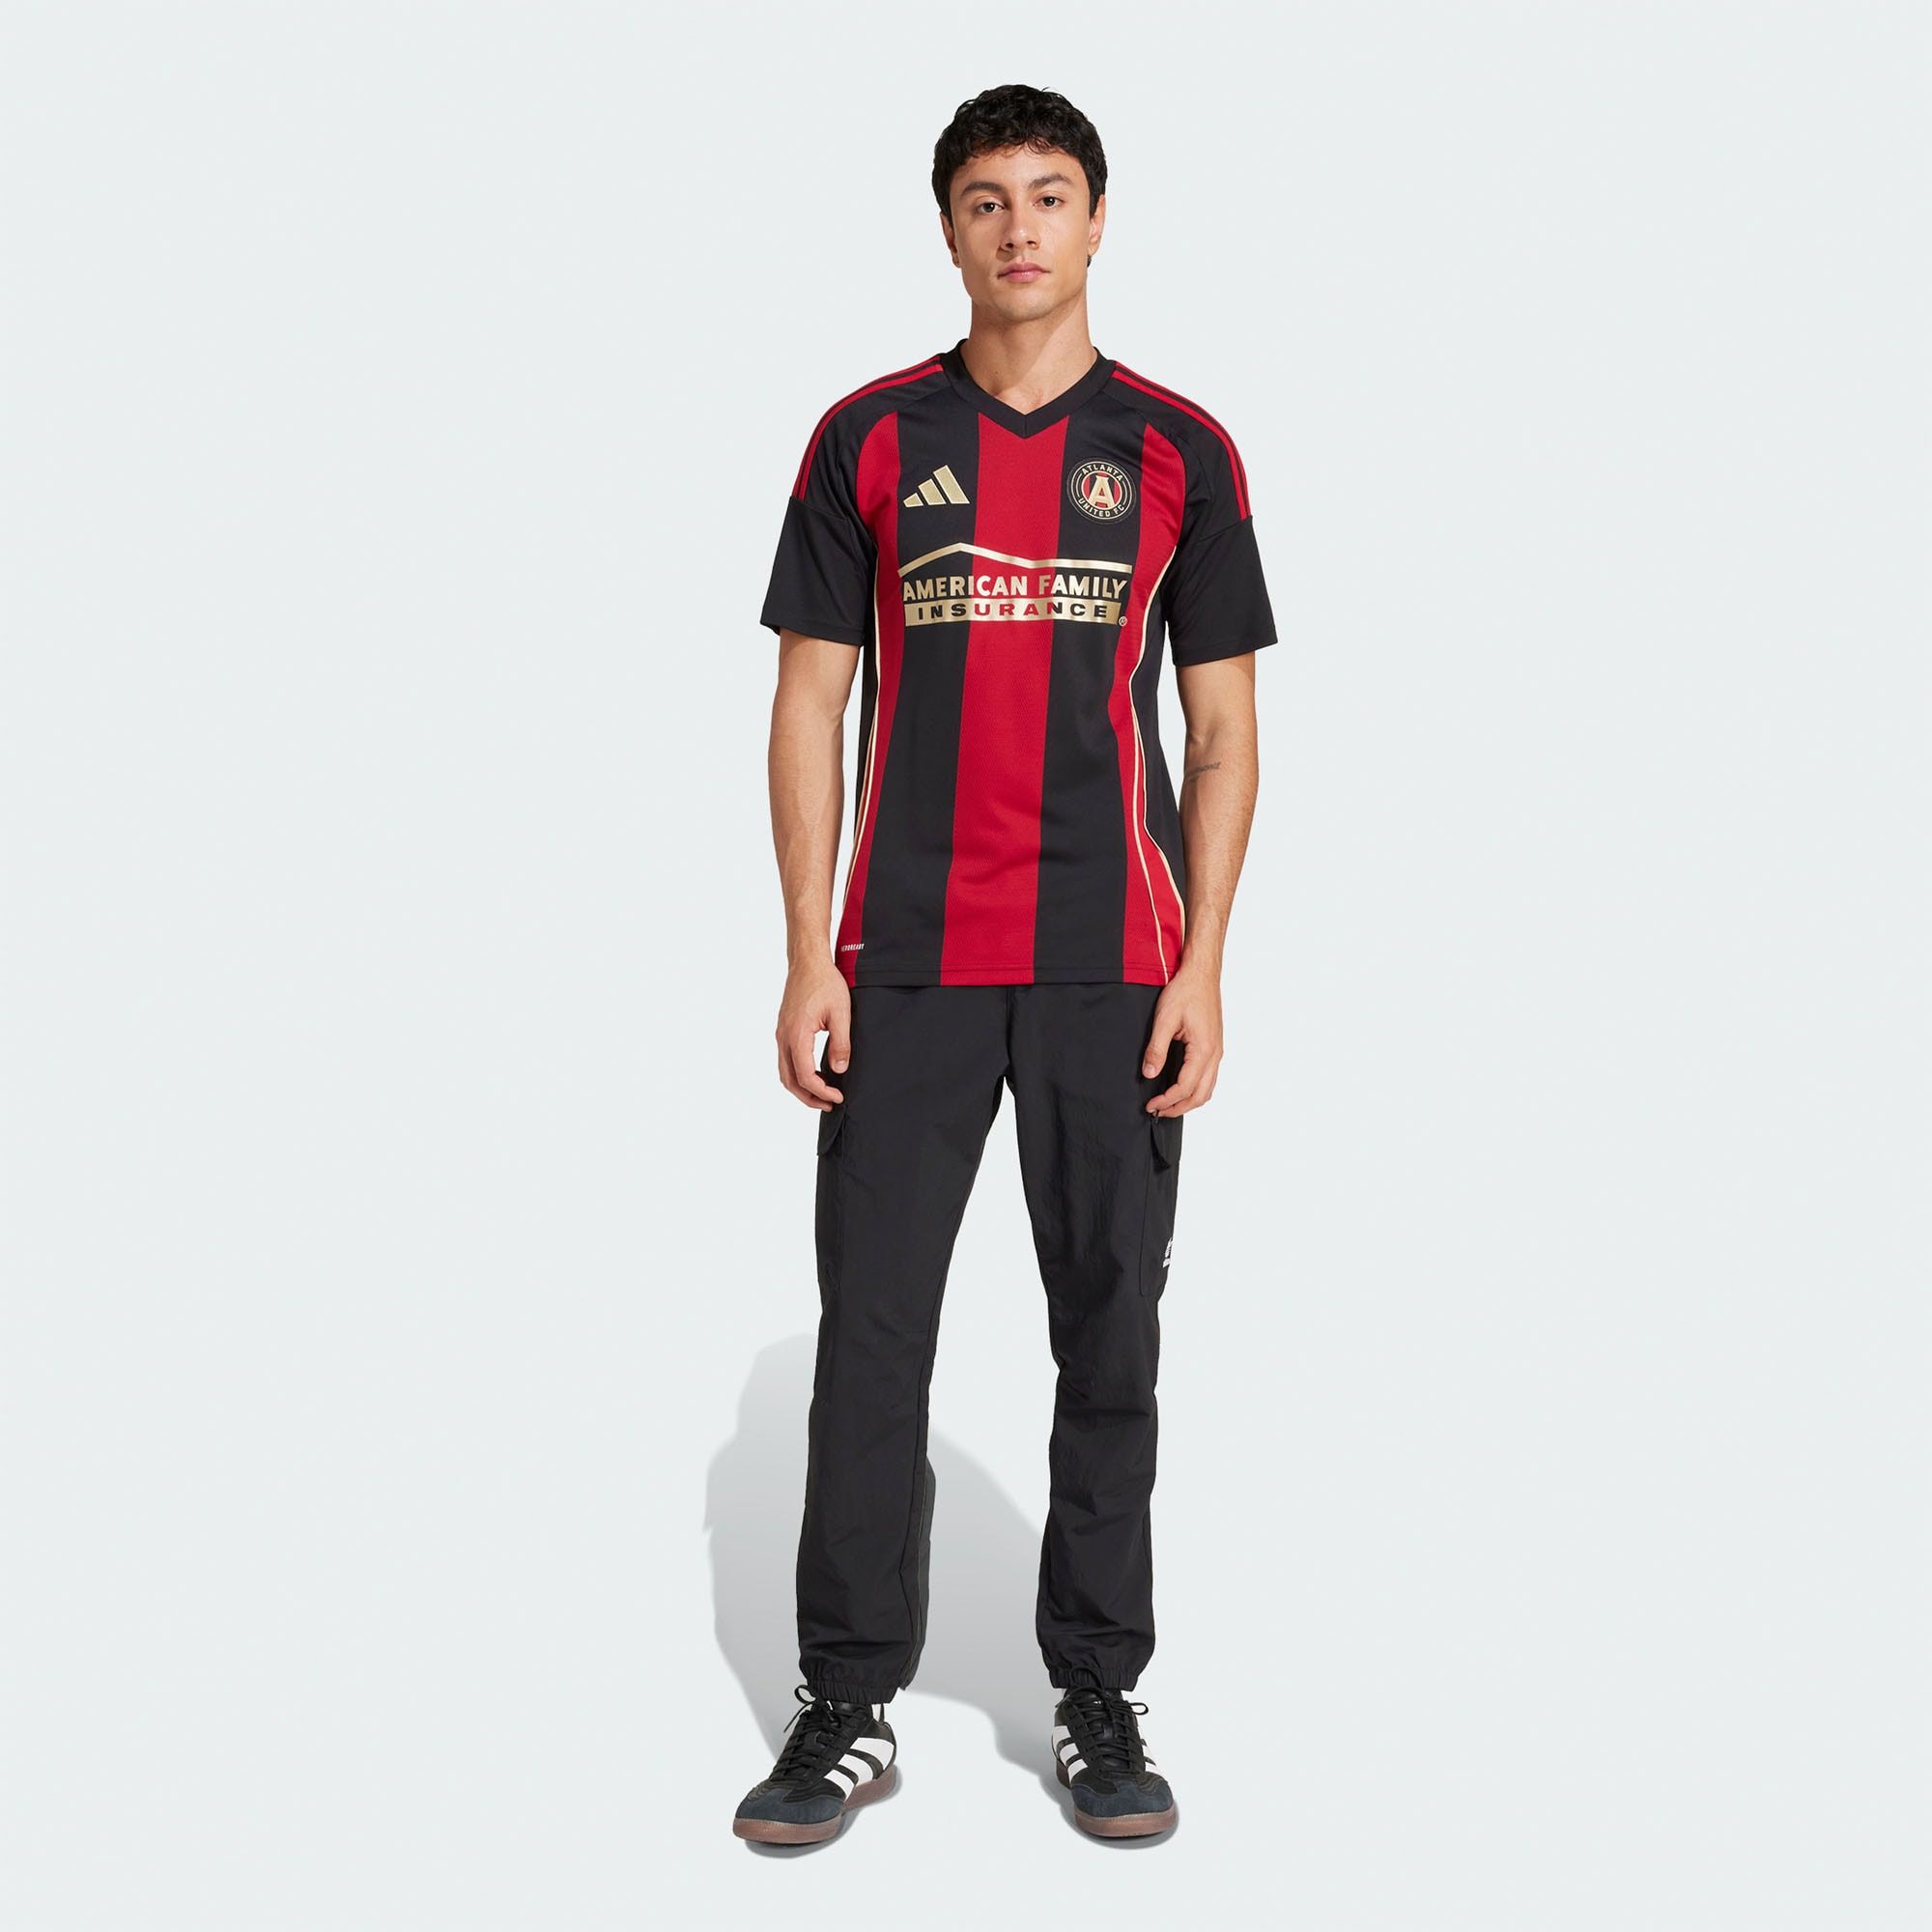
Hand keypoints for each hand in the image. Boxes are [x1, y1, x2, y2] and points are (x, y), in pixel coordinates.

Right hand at [777, 961, 851, 1110]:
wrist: (807, 961)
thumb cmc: (825, 982)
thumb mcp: (841, 1013)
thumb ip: (841, 1043)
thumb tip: (839, 1070)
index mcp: (797, 1035)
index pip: (806, 1076)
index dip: (822, 1092)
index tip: (838, 1097)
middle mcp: (784, 1037)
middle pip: (790, 1080)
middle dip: (809, 1097)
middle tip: (830, 1104)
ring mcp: (781, 1033)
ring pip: (785, 1072)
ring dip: (801, 1087)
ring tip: (822, 1094)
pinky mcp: (783, 1029)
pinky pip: (786, 1059)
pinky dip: (797, 1073)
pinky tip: (815, 1073)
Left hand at [1142, 965, 1221, 1116]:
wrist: (1202, 973)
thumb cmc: (1185, 991)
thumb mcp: (1165, 1019)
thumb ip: (1156, 1048)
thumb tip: (1149, 1074)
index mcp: (1204, 1050)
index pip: (1185, 1087)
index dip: (1167, 1101)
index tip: (1150, 1105)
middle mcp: (1215, 1054)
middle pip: (1201, 1095)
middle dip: (1179, 1107)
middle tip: (1158, 1112)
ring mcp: (1217, 1051)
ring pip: (1208, 1088)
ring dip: (1188, 1100)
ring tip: (1167, 1104)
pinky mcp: (1214, 1047)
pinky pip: (1209, 1077)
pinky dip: (1195, 1089)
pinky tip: (1180, 1086)